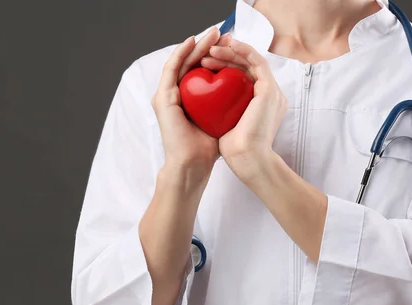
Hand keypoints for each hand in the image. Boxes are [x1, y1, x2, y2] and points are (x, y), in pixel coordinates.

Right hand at [152, 27, 229, 176]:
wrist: (193, 164)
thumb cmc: (209, 148)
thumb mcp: (222, 120)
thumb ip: (228, 106)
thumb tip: (248, 92)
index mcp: (188, 100)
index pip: (201, 72)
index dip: (216, 56)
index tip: (231, 46)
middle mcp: (176, 95)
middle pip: (192, 63)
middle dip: (207, 46)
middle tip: (221, 32)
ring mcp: (167, 95)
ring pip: (182, 61)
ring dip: (196, 45)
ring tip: (211, 33)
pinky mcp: (163, 97)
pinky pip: (172, 68)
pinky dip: (182, 53)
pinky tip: (193, 42)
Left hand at [200, 38, 288, 179]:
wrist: (246, 158)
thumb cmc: (233, 149)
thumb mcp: (225, 125)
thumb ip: (223, 110)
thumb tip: (208, 102)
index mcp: (259, 105)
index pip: (242, 78)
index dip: (225, 66)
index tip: (206, 62)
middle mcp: (268, 96)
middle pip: (247, 67)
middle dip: (227, 55)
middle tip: (207, 50)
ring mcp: (271, 91)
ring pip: (251, 61)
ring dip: (231, 51)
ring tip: (211, 48)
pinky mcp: (269, 89)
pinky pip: (256, 61)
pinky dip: (242, 50)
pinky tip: (226, 46)